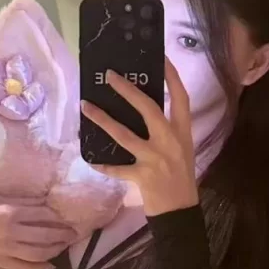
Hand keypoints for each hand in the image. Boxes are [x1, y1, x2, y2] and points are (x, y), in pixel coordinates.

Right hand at [0, 196, 77, 268]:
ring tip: (64, 246)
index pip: (43, 216)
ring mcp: (6, 249)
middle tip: (75, 234)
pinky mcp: (0, 262)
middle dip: (63, 235)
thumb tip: (47, 203)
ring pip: (38, 253)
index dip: (60, 219)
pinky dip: (39, 267)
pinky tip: (51, 265)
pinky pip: (24, 267)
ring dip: (55, 250)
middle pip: (45, 235)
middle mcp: (11, 231)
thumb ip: (22, 202)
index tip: (71, 219)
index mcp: (10, 212)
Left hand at [81, 59, 198, 217]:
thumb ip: (167, 130)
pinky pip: (117, 168)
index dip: (171, 76)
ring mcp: (156, 159)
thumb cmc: (181, 178)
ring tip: (85, 107)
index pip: (180, 97)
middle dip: (127, 90)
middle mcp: (170, 141)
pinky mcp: (142, 176)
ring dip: (103, 120)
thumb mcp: (181, 149)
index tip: (161, 57)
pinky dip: (104, 165)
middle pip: (148, 109)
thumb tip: (143, 108)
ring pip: (125, 135)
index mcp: (182, 132)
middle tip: (110, 76)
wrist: (181, 212)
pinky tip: (91, 160)